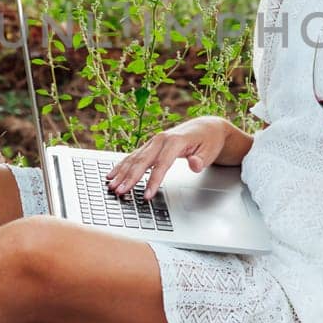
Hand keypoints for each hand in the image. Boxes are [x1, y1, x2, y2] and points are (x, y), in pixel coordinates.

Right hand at [105, 117, 231, 198]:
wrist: (206, 127)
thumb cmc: (208, 140)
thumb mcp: (210, 151)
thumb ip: (201, 160)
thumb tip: (195, 164)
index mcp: (175, 141)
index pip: (162, 164)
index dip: (153, 181)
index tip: (146, 195)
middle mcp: (161, 139)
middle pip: (142, 161)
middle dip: (130, 178)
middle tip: (120, 191)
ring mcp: (154, 141)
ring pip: (134, 158)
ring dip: (122, 172)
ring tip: (112, 186)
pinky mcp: (150, 145)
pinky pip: (133, 156)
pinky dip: (122, 165)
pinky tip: (112, 174)